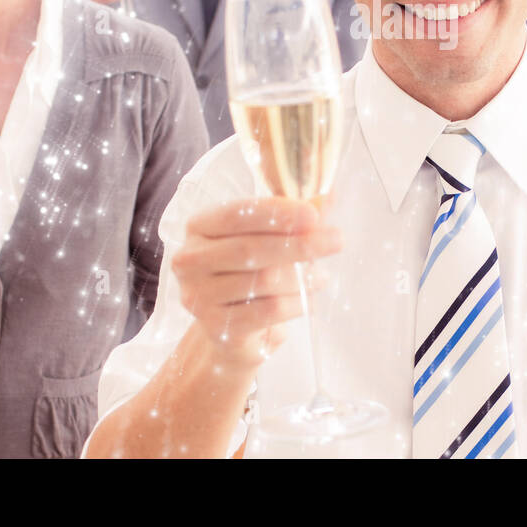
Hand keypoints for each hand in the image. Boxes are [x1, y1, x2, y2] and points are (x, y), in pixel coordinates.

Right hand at [171, 197, 340, 370]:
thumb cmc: (249, 273)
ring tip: (322, 275)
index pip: (236, 214)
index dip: (277, 212)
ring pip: (263, 281)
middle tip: (337, 241)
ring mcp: (198, 296)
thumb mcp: (267, 239)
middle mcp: (190, 260)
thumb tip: (329, 197)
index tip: (314, 215)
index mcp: (199, 227)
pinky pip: (268, 311)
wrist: (231, 330)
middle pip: (250, 248)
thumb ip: (292, 217)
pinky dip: (296, 303)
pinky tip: (310, 300)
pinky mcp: (217, 327)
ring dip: (302, 276)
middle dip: (299, 244)